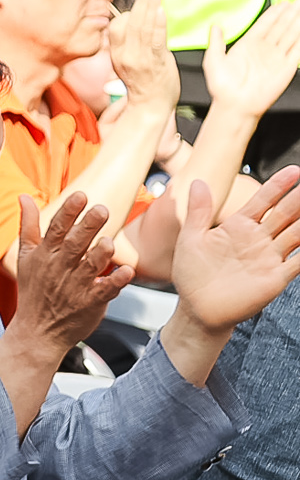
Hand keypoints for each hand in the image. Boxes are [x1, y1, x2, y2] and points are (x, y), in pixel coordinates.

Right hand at [11, 192, 131, 352]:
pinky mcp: (91, 303)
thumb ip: (28, 225)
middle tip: (102, 209)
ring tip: (108, 242)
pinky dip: (116, 282)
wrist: (36, 332)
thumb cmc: (34, 291)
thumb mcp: (26, 256)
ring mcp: (76, 286)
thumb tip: (24, 196)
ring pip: (90, 266)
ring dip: (100, 254)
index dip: (68, 212)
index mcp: (45, 255)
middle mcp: (60, 268)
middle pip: (74, 244)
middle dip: (88, 227)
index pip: (55, 229)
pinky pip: (105, 291)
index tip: (80, 196)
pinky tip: (126, 272)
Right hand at [105, 0, 179, 111]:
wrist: (151, 107)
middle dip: (140, 3)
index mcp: (117, 54)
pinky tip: (160, 11)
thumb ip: (131, 44)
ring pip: (141, 28)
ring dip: (149, 7)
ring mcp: (139, 59)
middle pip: (127, 23)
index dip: (129, 13)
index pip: (116, 27)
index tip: (142, 3)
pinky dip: (157, 24)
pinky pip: (155, 40)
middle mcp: (125, 55)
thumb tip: (137, 23)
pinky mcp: (154, 63)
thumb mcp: (128, 63)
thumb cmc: (144, 85)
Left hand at [168, 167, 299, 332]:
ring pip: (297, 233)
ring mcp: (270, 257)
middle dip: (299, 199)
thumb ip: (199, 211)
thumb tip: (199, 181)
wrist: (197, 309)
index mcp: (240, 226)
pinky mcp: (276, 277)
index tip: (294, 170)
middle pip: (286, 213)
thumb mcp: (191, 239)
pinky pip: (299, 262)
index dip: (279, 185)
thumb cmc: (192, 275)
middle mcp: (259, 239)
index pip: (264, 200)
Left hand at [202, 0, 299, 118]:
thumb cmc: (222, 87)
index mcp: (248, 45)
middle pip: (281, 26)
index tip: (283, 3)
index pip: (265, 24)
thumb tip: (215, 26)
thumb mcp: (214, 60)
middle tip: (299, 0)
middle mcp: (264, 49)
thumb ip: (216, 42)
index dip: (274, 13)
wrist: (235, 106)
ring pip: (291, 35)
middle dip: (291, 13)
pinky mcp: (286, 67)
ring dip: (298, 22)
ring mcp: (276, 57)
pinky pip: (297, 49)